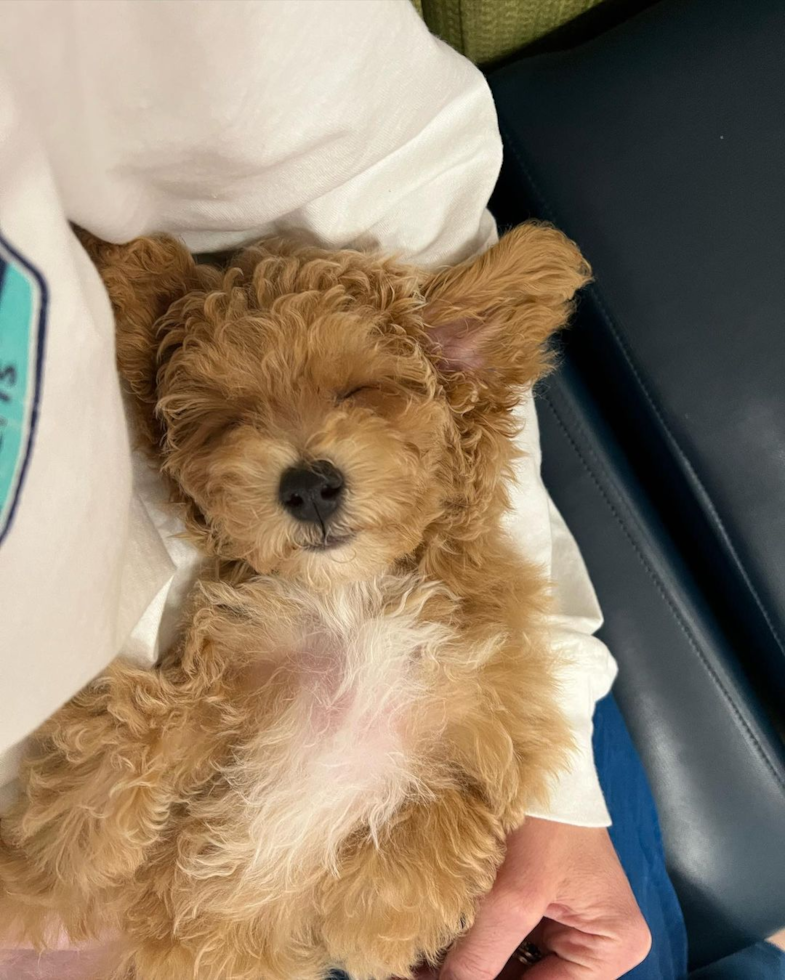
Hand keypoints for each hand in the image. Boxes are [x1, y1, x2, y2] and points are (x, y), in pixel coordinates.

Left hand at [438, 818, 650, 979]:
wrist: (531, 759)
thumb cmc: (541, 817)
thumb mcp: (512, 895)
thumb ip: (480, 956)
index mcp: (612, 946)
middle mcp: (598, 943)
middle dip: (475, 979)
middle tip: (417, 975)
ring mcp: (568, 924)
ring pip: (512, 967)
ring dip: (469, 966)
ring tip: (418, 964)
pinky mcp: (541, 906)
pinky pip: (505, 942)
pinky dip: (472, 946)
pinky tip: (433, 948)